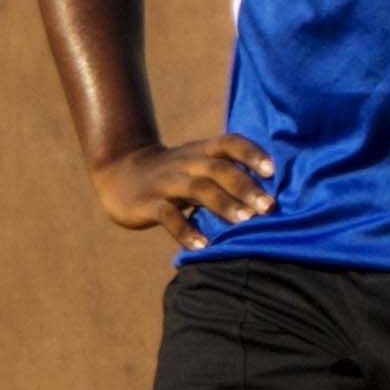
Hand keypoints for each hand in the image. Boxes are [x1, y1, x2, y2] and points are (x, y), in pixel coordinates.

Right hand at [89, 133, 273, 242]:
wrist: (117, 173)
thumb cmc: (171, 176)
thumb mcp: (196, 166)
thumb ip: (225, 175)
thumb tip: (269, 196)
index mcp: (200, 151)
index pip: (229, 142)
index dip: (251, 153)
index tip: (272, 171)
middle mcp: (185, 163)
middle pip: (218, 168)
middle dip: (245, 186)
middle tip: (269, 206)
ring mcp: (165, 183)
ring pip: (198, 188)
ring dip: (223, 204)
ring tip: (245, 222)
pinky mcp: (146, 204)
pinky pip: (168, 216)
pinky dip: (186, 231)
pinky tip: (202, 246)